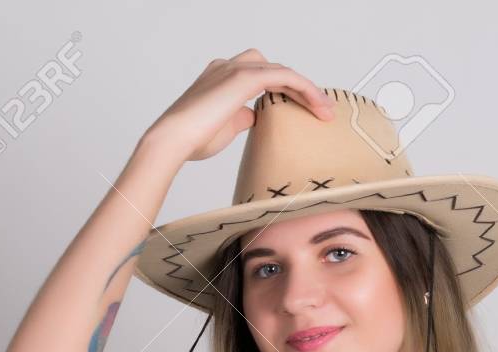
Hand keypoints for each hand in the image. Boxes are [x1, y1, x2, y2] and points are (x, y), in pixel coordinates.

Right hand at [142, 49, 334, 164]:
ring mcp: (235, 69)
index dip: (285, 90)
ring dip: (306, 89)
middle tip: (321, 110)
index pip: (261, 76)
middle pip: (275, 69)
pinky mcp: (243, 78)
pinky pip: (284, 76)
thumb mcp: (225, 127)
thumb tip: (255, 117)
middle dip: (300, 89)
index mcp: (221, 77)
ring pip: (282, 70)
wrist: (174, 139)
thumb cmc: (192, 139)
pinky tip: (316, 103)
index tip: (305, 110)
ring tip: (324, 109)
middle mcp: (228, 67)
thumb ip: (242, 117)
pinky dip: (303, 88)